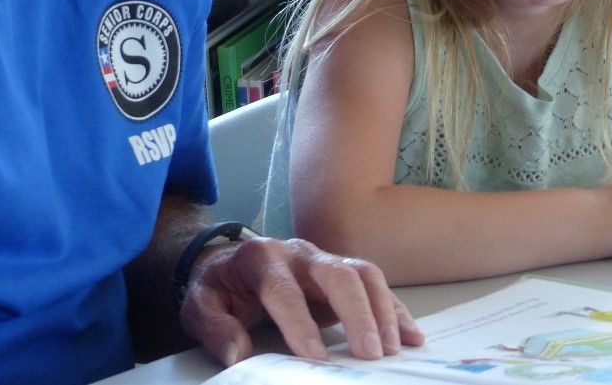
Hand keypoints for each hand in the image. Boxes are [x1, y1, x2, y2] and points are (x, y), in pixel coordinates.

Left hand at [179, 236, 423, 367]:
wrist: (228, 262)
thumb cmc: (218, 287)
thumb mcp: (200, 305)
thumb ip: (214, 328)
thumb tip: (238, 353)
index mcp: (261, 259)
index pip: (283, 290)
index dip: (300, 324)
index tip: (315, 358)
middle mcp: (298, 253)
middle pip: (336, 274)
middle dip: (356, 313)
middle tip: (371, 354)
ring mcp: (323, 260)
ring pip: (362, 274)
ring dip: (382, 310)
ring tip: (395, 348)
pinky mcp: (340, 273)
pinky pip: (373, 284)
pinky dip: (394, 309)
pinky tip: (410, 335)